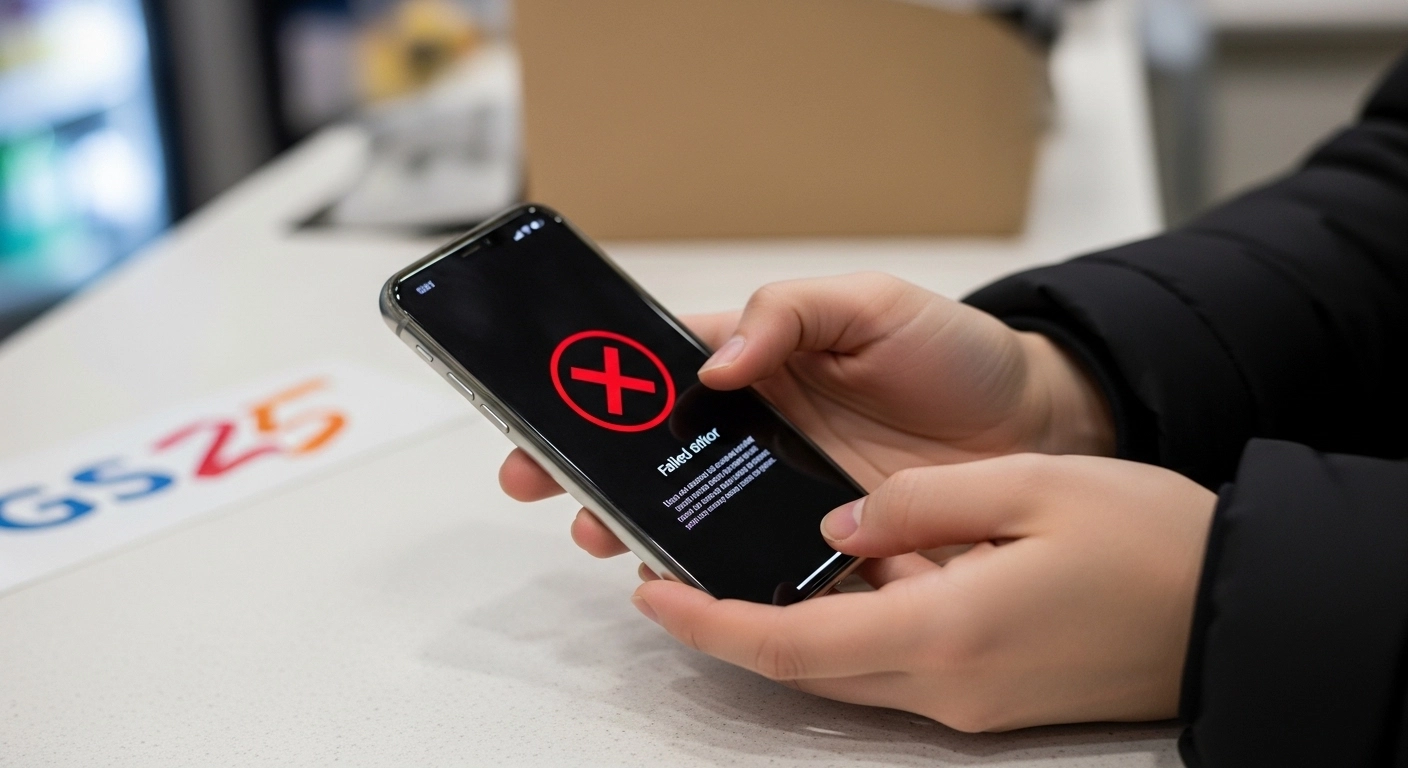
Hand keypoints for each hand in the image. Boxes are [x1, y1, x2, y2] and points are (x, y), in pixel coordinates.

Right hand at [500, 273, 1116, 556]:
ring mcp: (786, 490)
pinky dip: (723, 577)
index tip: (543, 416)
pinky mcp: (823, 542)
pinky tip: (695, 582)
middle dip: (593, 469)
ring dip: (642, 525)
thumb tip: (715, 364)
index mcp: (759, 362)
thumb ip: (791, 313)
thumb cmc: (954, 352)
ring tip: (611, 537)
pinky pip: (760, 563)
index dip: (596, 392)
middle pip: (656, 452)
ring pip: (694, 513)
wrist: (1036, 423)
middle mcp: (759, 429)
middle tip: (548, 489)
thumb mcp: (871, 303)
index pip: (658, 373)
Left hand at [629, 454, 1216, 730]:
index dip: (710, 622)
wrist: (1240, 609)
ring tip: (742, 565)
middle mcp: (948, 684)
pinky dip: (850, 626)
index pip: (790, 642)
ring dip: (787, 626)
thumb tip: (839, 520)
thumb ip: (917, 504)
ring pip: (844, 669)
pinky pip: (894, 666)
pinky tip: (844, 574)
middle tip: (675, 573)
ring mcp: (971, 701)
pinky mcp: (992, 697)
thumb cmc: (1151, 543)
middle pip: (804, 666)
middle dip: (730, 626)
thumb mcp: (1027, 489)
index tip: (652, 591)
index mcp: (945, 630)